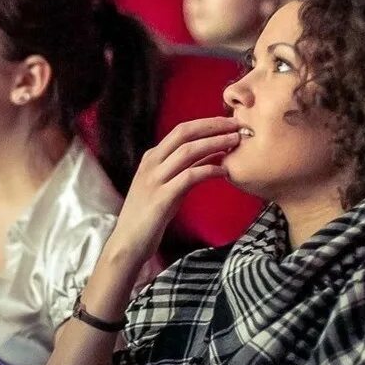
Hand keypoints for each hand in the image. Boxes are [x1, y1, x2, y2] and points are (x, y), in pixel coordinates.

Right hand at [102, 116, 240, 270]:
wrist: (127, 243)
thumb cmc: (149, 215)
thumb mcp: (166, 185)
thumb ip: (184, 168)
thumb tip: (212, 153)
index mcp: (151, 157)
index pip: (181, 130)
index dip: (207, 123)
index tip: (228, 122)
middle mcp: (151, 164)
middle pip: (184, 133)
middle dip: (213, 126)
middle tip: (237, 125)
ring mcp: (155, 180)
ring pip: (188, 151)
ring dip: (215, 144)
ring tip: (235, 142)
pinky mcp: (161, 198)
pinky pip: (189, 177)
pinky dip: (209, 170)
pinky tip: (224, 172)